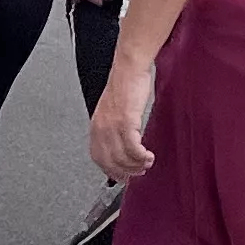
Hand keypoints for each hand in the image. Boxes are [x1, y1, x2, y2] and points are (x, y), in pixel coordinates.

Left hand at [91, 54, 156, 181]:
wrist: (129, 68)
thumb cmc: (125, 84)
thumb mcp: (114, 110)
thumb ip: (114, 127)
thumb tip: (123, 143)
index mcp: (96, 126)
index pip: (98, 158)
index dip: (111, 170)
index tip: (122, 176)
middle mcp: (101, 128)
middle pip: (110, 162)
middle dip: (126, 172)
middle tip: (139, 172)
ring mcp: (112, 126)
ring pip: (122, 158)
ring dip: (136, 165)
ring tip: (147, 163)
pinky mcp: (126, 121)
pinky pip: (133, 148)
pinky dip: (141, 156)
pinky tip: (148, 156)